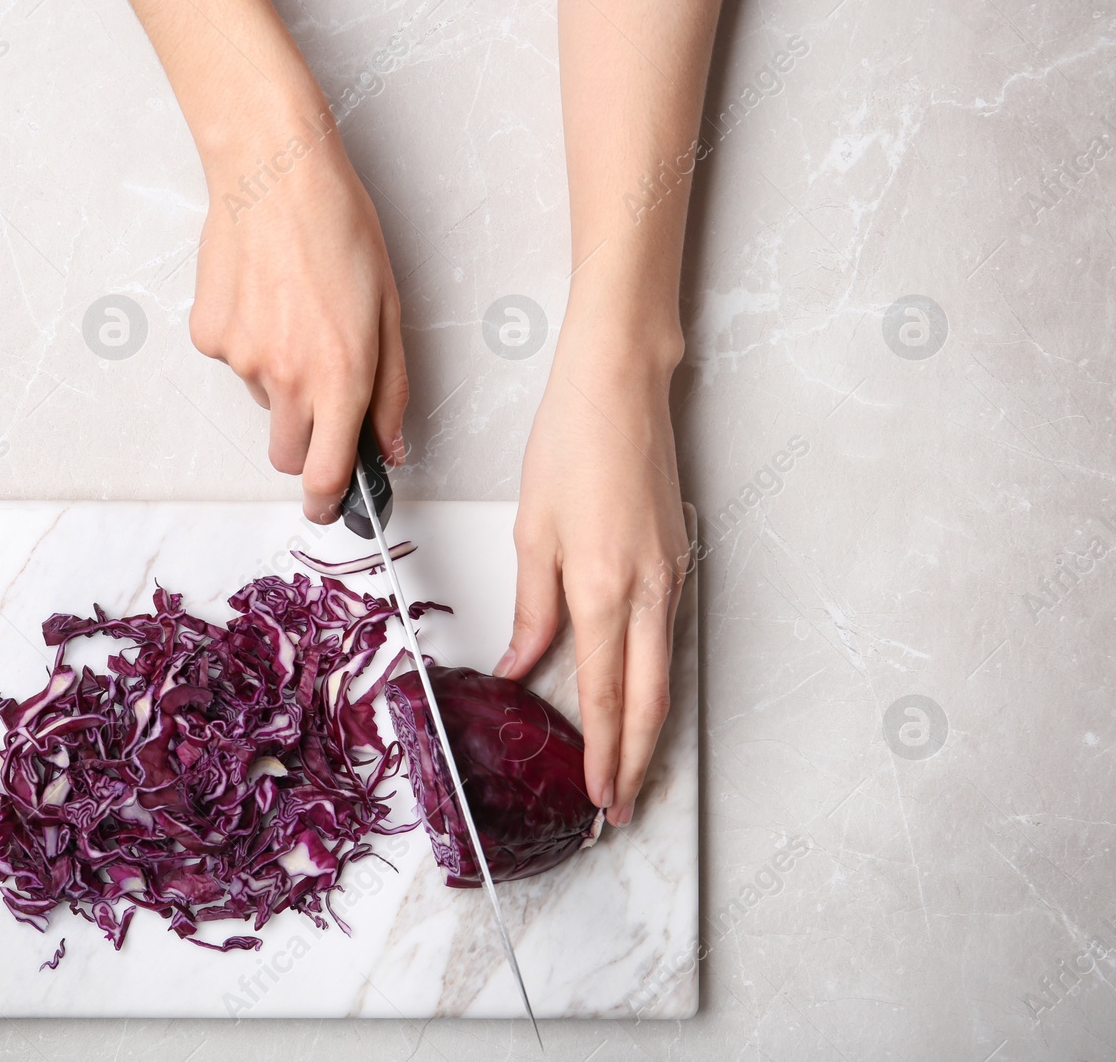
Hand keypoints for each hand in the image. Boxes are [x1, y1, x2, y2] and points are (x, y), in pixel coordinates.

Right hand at [189, 136, 407, 522]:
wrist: (273, 173)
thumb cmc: (339, 227)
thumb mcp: (388, 309)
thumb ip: (391, 388)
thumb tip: (388, 446)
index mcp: (342, 375)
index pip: (326, 473)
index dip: (327, 503)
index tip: (328, 508)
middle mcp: (288, 377)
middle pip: (287, 454)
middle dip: (305, 444)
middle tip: (320, 397)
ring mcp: (242, 359)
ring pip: (264, 401)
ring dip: (281, 381)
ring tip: (295, 314)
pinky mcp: (210, 336)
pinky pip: (234, 361)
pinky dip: (250, 343)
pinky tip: (264, 296)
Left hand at [495, 322, 688, 827]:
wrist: (621, 390)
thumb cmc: (570, 449)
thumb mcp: (533, 534)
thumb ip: (533, 610)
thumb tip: (520, 667)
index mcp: (606, 589)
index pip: (608, 695)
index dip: (606, 753)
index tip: (598, 797)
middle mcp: (650, 591)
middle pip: (651, 700)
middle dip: (638, 762)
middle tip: (622, 808)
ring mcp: (672, 577)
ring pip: (663, 672)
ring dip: (648, 727)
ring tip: (628, 769)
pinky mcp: (678, 560)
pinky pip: (665, 637)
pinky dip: (652, 679)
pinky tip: (637, 697)